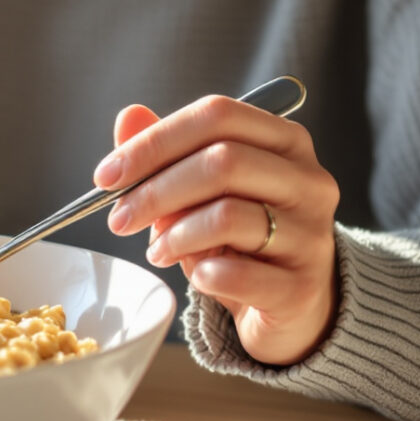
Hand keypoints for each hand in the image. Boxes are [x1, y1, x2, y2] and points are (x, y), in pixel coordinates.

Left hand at [94, 96, 339, 365]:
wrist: (295, 305)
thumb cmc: (245, 238)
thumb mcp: (205, 192)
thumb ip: (169, 154)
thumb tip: (129, 117)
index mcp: (285, 140)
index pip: (217, 116)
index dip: (155, 141)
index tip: (107, 175)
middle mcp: (308, 180)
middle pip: (223, 162)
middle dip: (155, 191)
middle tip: (118, 219)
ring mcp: (312, 233)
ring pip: (228, 216)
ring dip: (174, 235)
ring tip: (157, 252)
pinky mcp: (302, 286)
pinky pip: (239, 273)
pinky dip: (203, 274)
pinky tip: (197, 277)